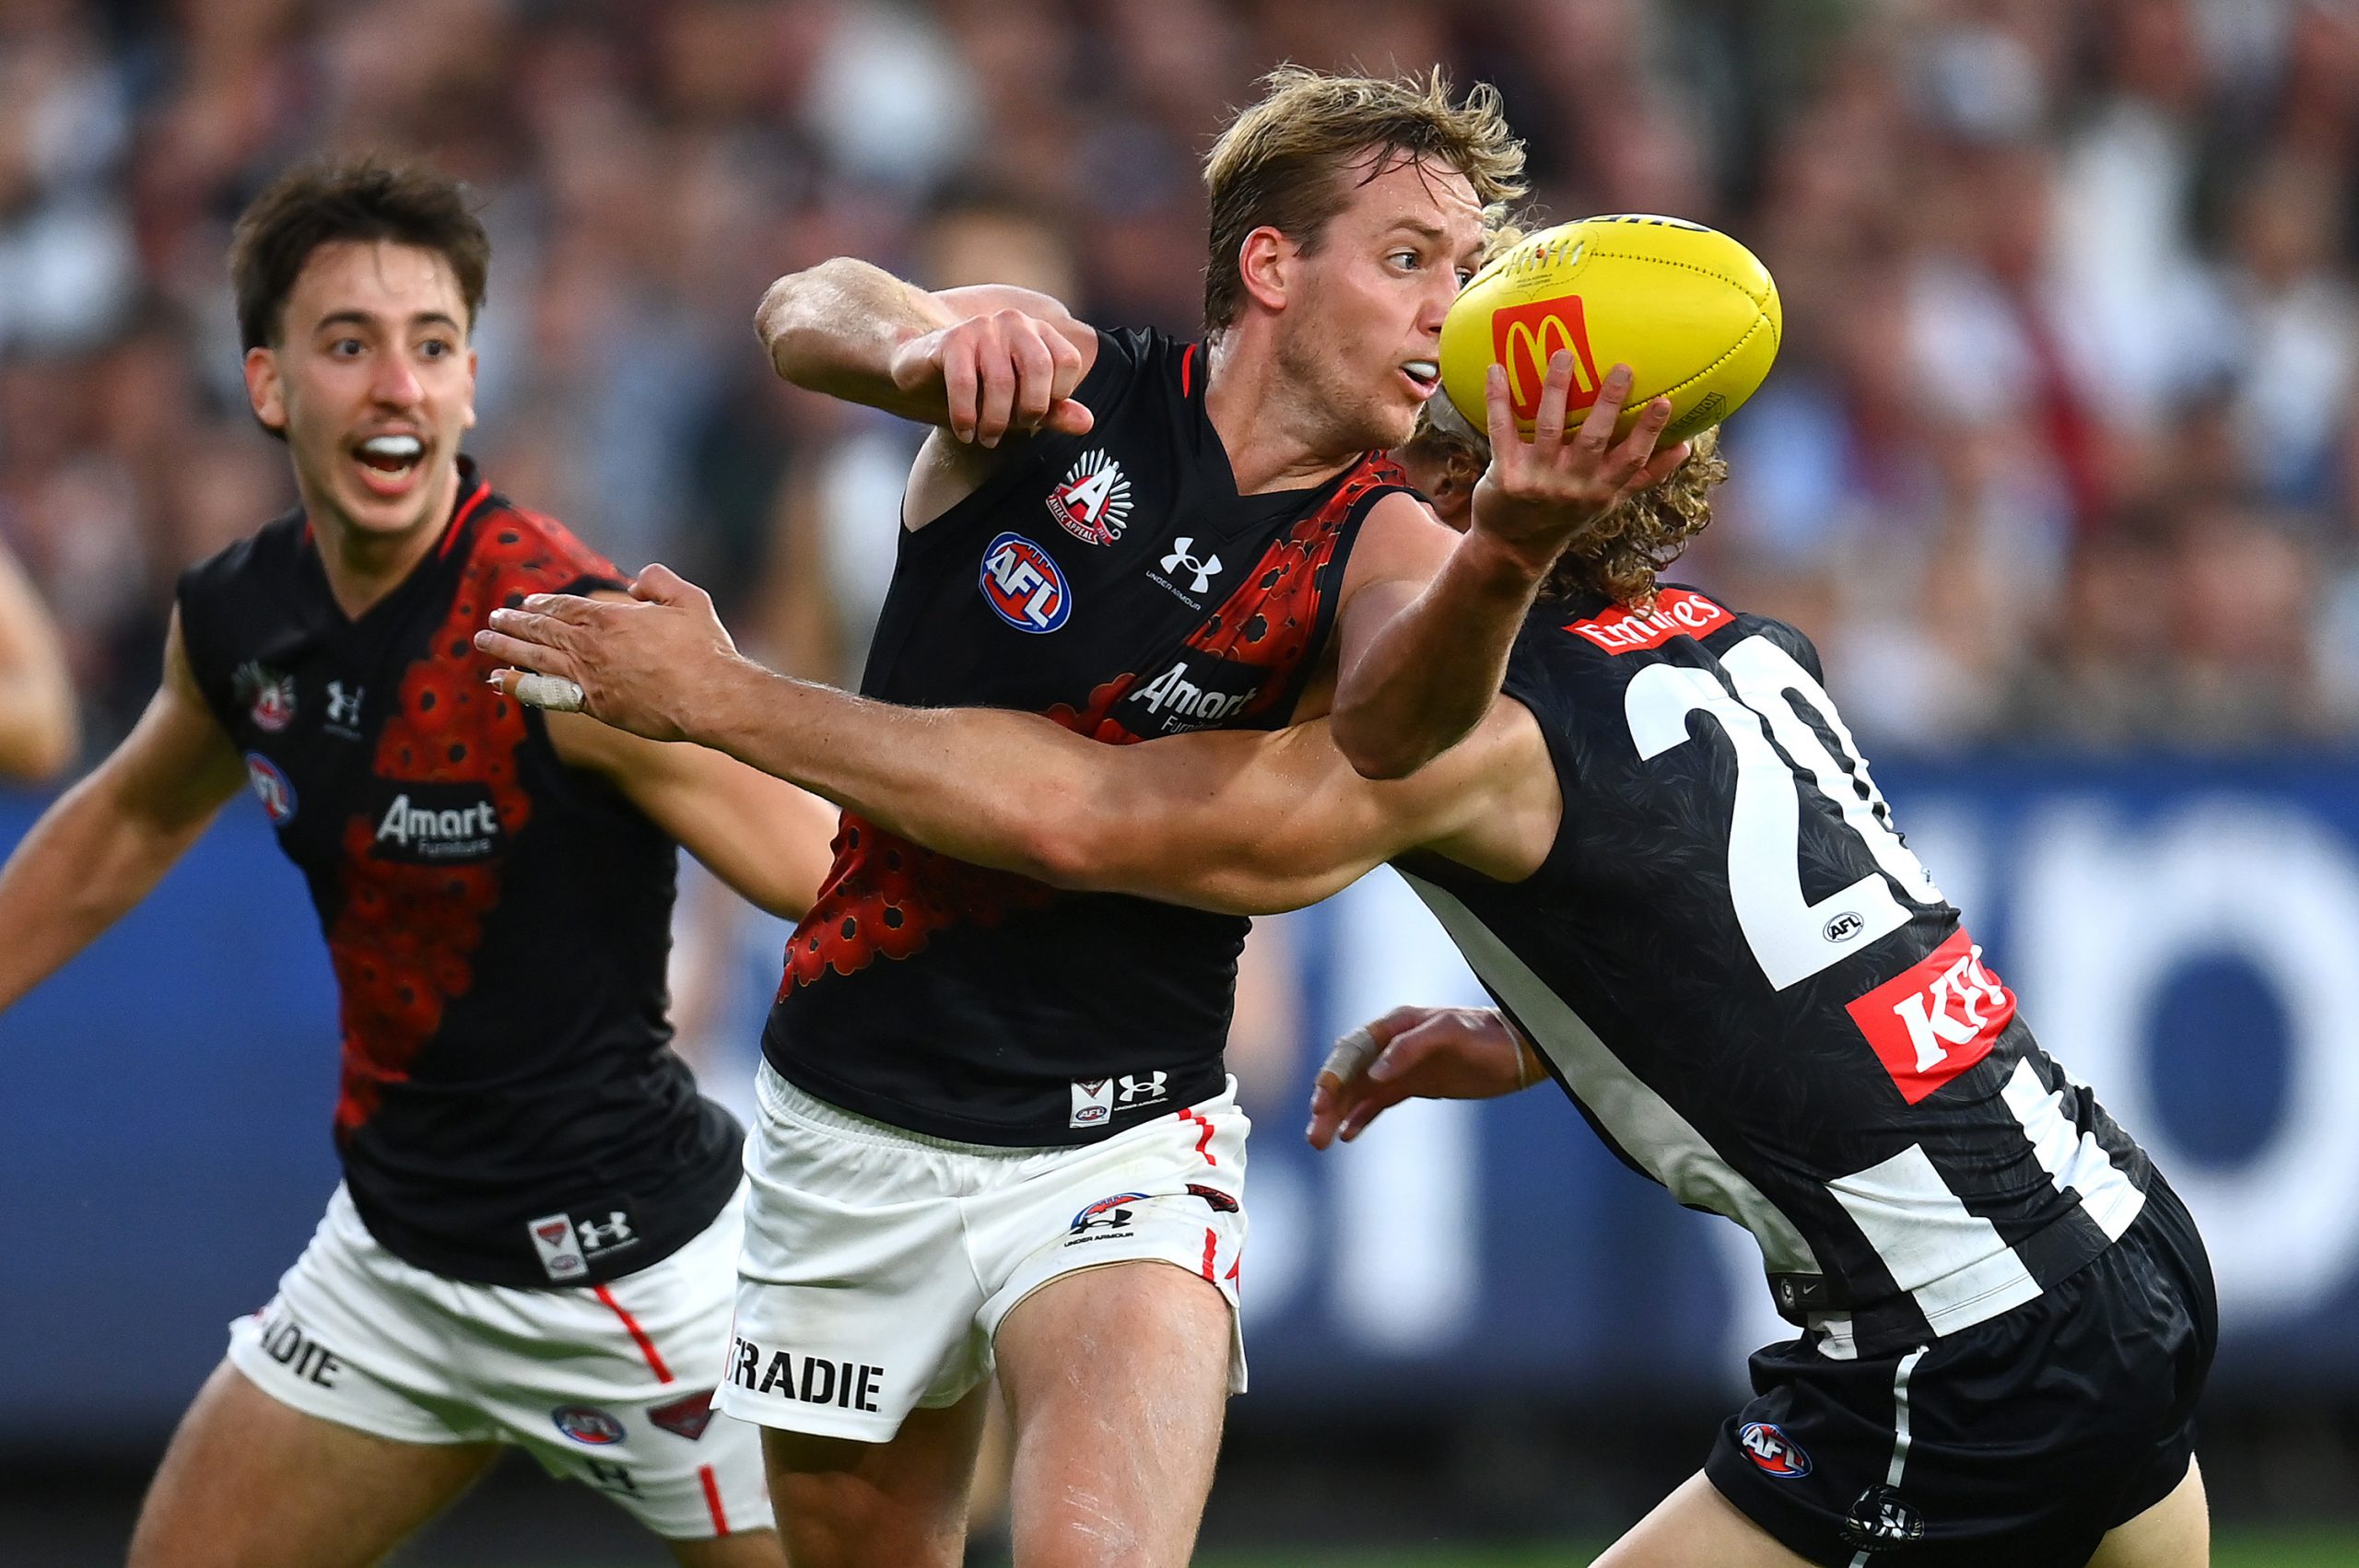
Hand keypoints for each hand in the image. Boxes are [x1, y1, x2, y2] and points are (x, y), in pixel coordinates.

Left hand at [472, 564, 741, 743]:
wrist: (709, 698)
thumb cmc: (704, 649)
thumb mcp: (689, 599)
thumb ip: (658, 581)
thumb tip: (635, 583)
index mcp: (610, 618)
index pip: (564, 608)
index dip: (542, 605)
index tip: (525, 604)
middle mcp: (590, 646)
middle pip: (541, 631)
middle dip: (513, 624)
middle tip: (492, 619)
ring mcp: (588, 678)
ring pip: (535, 659)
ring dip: (505, 649)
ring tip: (482, 642)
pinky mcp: (594, 706)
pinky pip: (545, 693)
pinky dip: (520, 685)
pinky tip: (500, 681)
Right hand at [891, 308, 1093, 447]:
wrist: (920, 375)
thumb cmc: (978, 391)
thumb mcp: (1019, 405)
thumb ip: (1054, 412)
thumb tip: (1088, 422)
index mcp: (1037, 332)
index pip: (1068, 361)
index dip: (1056, 396)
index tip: (1035, 415)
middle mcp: (1013, 322)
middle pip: (1040, 368)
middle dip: (1029, 409)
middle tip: (1012, 430)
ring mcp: (982, 328)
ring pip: (1001, 382)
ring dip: (994, 421)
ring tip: (985, 437)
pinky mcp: (951, 341)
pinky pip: (965, 384)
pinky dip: (966, 416)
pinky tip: (964, 432)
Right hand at [1306, 1005, 1538, 1149]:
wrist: (1518, 1051)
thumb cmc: (1486, 1036)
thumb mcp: (1451, 1033)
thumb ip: (1410, 1048)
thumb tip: (1374, 1074)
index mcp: (1396, 1025)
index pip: (1352, 1051)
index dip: (1333, 1076)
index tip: (1321, 1103)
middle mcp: (1392, 1045)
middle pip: (1349, 1074)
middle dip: (1328, 1103)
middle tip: (1314, 1134)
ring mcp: (1401, 1066)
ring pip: (1359, 1092)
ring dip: (1338, 1114)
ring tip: (1320, 1142)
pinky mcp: (1414, 1085)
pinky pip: (1378, 1102)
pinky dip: (1360, 1117)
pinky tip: (1346, 1135)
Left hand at [1470, 355, 1689, 574]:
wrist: (1511, 547)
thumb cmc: (1566, 516)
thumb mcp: (1607, 502)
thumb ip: (1644, 475)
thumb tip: (1686, 447)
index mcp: (1601, 490)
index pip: (1631, 459)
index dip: (1649, 432)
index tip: (1665, 401)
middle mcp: (1572, 485)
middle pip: (1594, 439)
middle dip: (1609, 403)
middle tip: (1622, 368)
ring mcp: (1538, 478)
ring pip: (1550, 426)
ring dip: (1557, 389)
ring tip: (1564, 355)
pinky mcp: (1505, 472)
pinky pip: (1502, 429)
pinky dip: (1498, 398)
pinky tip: (1495, 369)